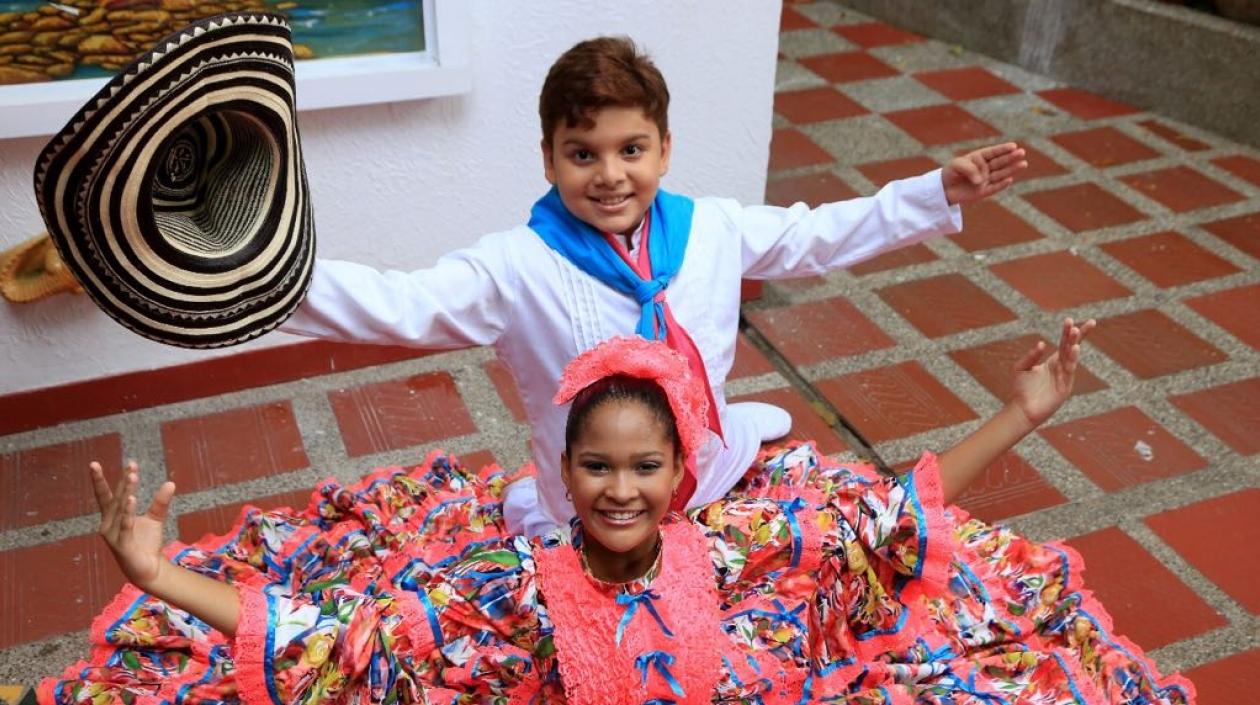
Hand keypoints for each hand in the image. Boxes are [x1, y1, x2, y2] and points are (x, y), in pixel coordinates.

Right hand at [92, 461, 175, 591]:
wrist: (149, 568)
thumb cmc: (146, 543)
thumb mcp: (155, 519)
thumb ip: (160, 502)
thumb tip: (170, 482)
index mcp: (112, 516)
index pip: (105, 495)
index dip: (101, 479)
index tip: (95, 463)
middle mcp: (108, 524)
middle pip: (115, 499)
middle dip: (123, 482)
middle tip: (131, 467)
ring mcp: (113, 535)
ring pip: (119, 510)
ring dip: (126, 493)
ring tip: (132, 477)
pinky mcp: (122, 545)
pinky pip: (125, 526)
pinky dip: (128, 513)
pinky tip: (132, 499)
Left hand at [942, 142, 1026, 204]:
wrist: (943, 189)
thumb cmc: (950, 173)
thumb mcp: (956, 165)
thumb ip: (969, 169)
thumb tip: (980, 181)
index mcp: (979, 158)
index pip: (993, 152)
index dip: (1003, 149)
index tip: (1013, 146)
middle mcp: (985, 168)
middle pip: (1000, 162)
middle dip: (1011, 157)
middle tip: (1021, 152)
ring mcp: (986, 180)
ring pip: (1001, 174)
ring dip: (1012, 169)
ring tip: (1023, 163)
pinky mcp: (984, 192)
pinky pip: (994, 188)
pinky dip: (1001, 185)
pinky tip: (1009, 180)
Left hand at [1010, 318, 1096, 428]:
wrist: (1022, 409)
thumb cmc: (1021, 388)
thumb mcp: (1021, 367)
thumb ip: (1031, 356)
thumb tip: (1042, 344)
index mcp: (1053, 361)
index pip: (1064, 343)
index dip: (1069, 332)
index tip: (1072, 319)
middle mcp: (1061, 367)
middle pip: (1072, 347)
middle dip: (1078, 335)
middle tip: (1085, 323)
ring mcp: (1065, 376)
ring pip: (1071, 357)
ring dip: (1075, 344)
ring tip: (1076, 331)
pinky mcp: (1065, 386)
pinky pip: (1069, 370)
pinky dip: (1072, 359)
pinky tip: (1074, 348)